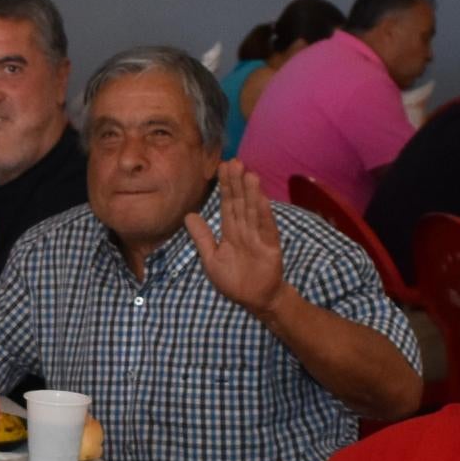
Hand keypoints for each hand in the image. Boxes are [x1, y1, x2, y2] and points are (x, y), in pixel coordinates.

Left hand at [190, 164, 287, 320]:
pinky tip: (261, 198)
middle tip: (235, 161)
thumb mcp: (211, 259)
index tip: (222, 166)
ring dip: (251, 193)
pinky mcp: (271, 246)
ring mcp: (258, 236)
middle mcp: (245, 229)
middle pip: (240, 202)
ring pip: (253, 211)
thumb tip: (188, 215)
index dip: (225, 186)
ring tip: (249, 174)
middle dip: (237, 183)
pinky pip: (266, 228)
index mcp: (230, 231)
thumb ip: (202, 237)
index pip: (227, 204)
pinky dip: (263, 213)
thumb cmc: (233, 281)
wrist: (255, 299)